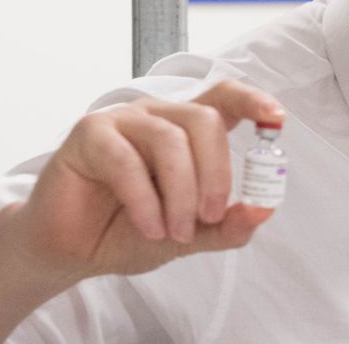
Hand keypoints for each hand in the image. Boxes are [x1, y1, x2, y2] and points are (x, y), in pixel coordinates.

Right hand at [7, 80, 284, 280]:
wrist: (70, 251)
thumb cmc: (129, 231)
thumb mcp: (189, 236)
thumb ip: (226, 225)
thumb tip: (263, 210)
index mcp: (186, 130)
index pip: (224, 97)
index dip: (252, 101)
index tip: (277, 118)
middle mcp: (158, 117)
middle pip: (205, 120)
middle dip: (216, 173)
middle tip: (209, 217)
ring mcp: (123, 120)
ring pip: (170, 139)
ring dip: (180, 192)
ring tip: (175, 231)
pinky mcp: (89, 134)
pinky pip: (126, 159)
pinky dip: (145, 199)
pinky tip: (149, 226)